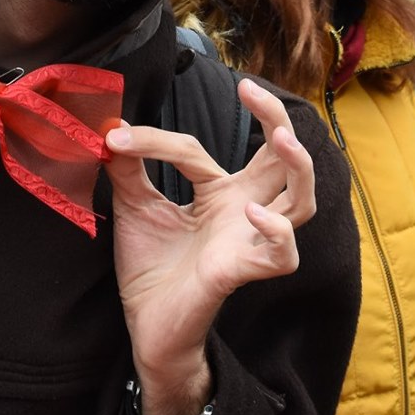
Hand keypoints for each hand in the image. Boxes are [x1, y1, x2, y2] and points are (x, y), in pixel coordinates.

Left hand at [101, 77, 315, 414]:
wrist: (144, 325)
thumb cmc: (150, 268)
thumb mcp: (134, 206)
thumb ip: (128, 166)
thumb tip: (111, 125)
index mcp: (221, 194)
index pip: (200, 150)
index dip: (158, 140)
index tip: (119, 137)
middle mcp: (244, 212)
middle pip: (285, 161)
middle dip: (277, 120)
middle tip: (252, 89)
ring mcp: (249, 241)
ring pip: (303, 202)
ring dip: (298, 168)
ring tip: (280, 140)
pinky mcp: (244, 271)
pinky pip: (284, 254)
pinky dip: (277, 232)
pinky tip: (254, 216)